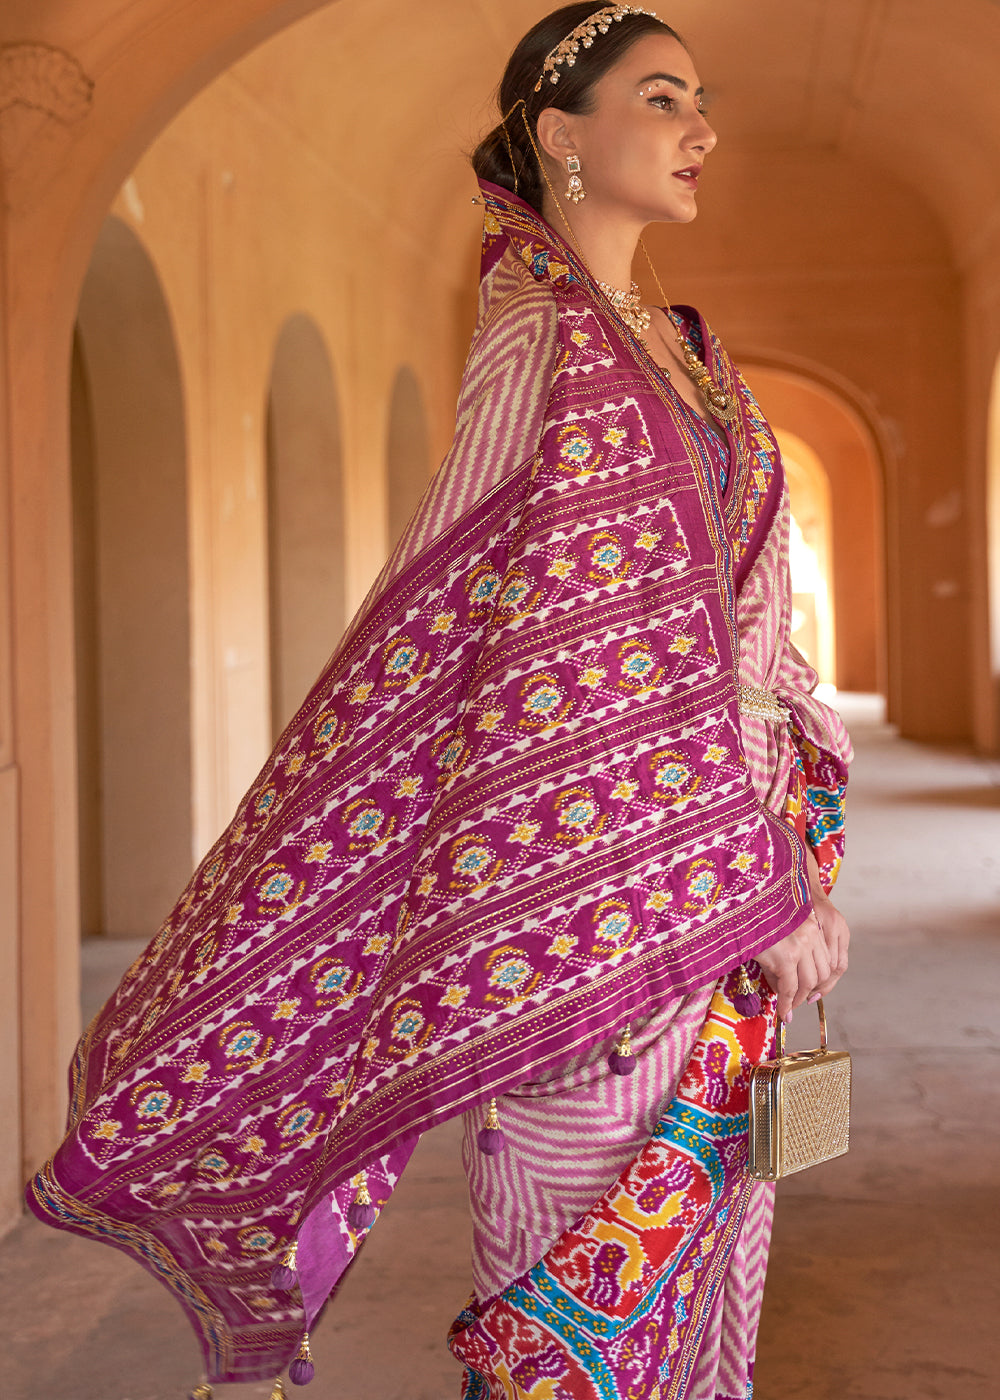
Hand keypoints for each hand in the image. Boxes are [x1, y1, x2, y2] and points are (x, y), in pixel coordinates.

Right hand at [755, 888, 849, 1023]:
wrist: (733, 910)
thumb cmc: (750, 917)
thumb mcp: (777, 928)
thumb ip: (788, 951)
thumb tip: (786, 986)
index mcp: (811, 922)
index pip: (825, 959)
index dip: (817, 979)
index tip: (806, 990)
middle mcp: (810, 933)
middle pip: (821, 973)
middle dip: (810, 991)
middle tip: (797, 1000)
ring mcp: (799, 946)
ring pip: (808, 983)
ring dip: (798, 999)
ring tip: (789, 1007)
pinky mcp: (785, 958)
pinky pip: (789, 988)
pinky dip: (787, 1004)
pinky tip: (783, 1013)